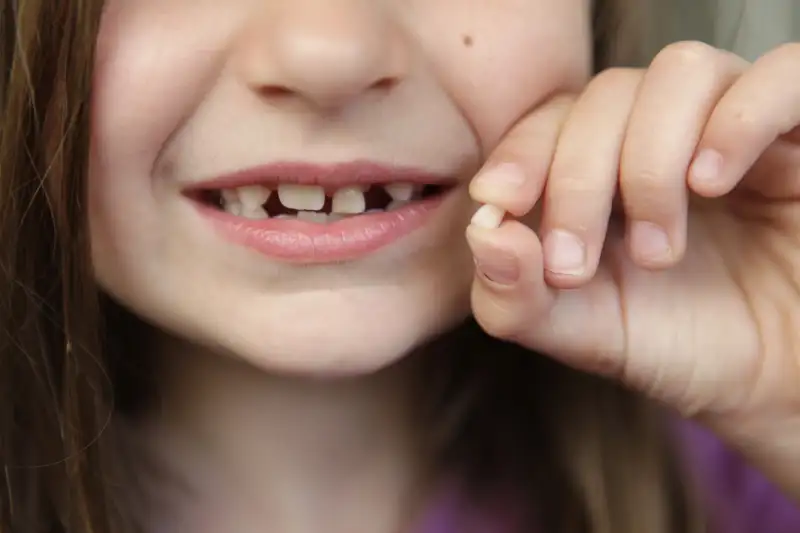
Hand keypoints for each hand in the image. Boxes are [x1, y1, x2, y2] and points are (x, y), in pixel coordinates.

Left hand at [466, 42, 799, 435]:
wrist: (774, 382)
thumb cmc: (679, 348)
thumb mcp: (582, 332)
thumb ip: (516, 297)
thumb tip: (482, 232)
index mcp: (605, 167)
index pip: (554, 118)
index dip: (522, 151)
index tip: (498, 203)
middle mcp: (666, 133)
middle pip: (606, 95)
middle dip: (576, 178)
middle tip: (576, 265)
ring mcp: (736, 125)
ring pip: (678, 72)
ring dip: (648, 160)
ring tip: (656, 249)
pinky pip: (781, 76)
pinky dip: (736, 119)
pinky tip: (708, 184)